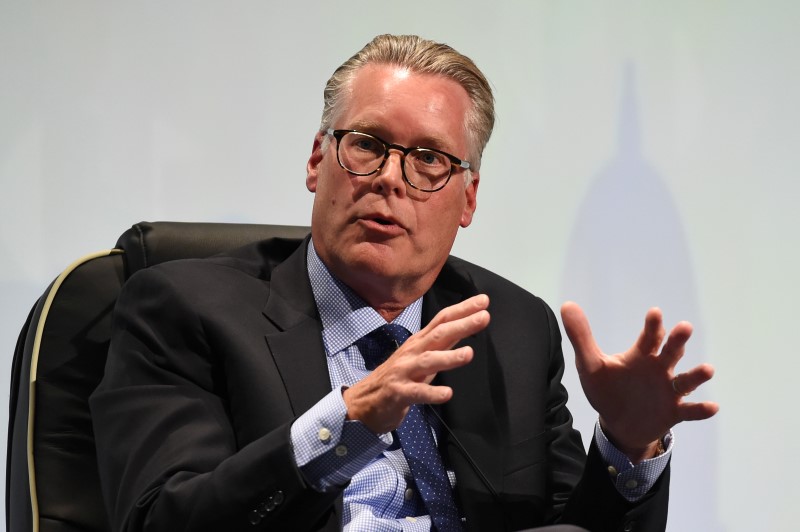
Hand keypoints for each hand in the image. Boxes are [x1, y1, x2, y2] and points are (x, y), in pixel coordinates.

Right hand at [344, 294, 490, 433]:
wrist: (364, 401)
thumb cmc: (398, 377)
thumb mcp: (421, 356)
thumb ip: (442, 344)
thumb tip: (465, 327)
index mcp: (419, 342)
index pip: (442, 320)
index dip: (463, 310)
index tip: (483, 301)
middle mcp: (412, 352)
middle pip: (438, 335)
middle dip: (462, 325)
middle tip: (484, 316)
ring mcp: (404, 371)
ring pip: (428, 361)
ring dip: (449, 357)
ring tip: (469, 354)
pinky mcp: (398, 392)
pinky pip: (417, 392)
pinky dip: (432, 393)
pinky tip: (447, 394)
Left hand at [561, 301, 718, 462]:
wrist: (618, 424)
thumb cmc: (607, 388)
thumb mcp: (590, 365)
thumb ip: (581, 337)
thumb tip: (566, 304)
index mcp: (641, 356)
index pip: (649, 337)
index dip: (652, 325)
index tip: (654, 313)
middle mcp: (659, 369)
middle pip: (671, 352)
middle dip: (678, 341)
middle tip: (684, 327)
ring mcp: (669, 391)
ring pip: (685, 381)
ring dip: (696, 375)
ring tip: (707, 369)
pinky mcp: (673, 412)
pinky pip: (689, 410)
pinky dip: (700, 409)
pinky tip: (711, 407)